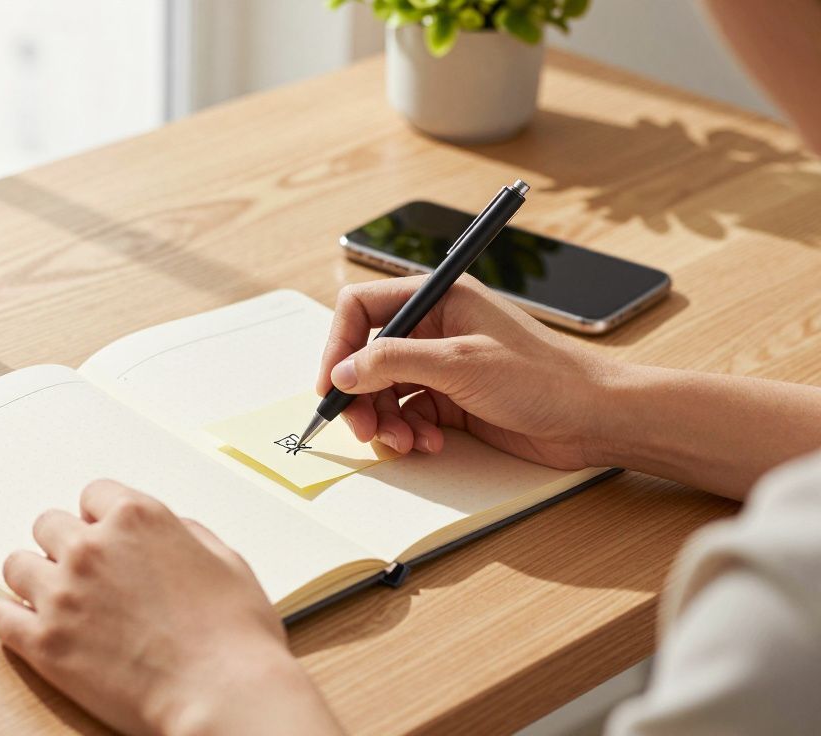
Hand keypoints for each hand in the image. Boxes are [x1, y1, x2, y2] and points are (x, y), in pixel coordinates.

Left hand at [0, 480, 342, 735]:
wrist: (224, 694)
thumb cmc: (235, 636)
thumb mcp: (227, 561)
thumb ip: (187, 534)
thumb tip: (169, 531)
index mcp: (137, 518)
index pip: (94, 495)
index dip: (101, 519)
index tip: (104, 536)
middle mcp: (92, 547)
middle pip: (49, 525)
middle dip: (65, 546)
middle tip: (82, 572)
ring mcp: (63, 593)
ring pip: (17, 565)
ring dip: (35, 580)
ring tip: (55, 600)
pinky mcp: (44, 642)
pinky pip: (0, 617)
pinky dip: (11, 620)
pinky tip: (28, 627)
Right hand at [317, 275, 617, 469]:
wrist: (595, 418)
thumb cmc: (545, 378)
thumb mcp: (461, 364)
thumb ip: (394, 362)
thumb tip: (344, 372)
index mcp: (439, 298)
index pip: (362, 308)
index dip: (339, 345)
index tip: (332, 384)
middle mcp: (435, 328)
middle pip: (367, 356)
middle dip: (360, 395)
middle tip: (363, 429)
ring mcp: (442, 365)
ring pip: (384, 391)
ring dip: (384, 421)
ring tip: (402, 443)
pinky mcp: (452, 399)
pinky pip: (407, 414)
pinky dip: (408, 433)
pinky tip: (428, 444)